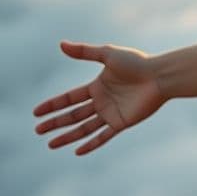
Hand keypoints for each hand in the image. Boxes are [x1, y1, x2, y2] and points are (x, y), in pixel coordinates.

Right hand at [33, 40, 167, 155]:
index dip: (53, 105)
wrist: (160, 76)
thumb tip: (61, 44)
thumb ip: (85, 52)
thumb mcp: (108, 54)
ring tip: (50, 144)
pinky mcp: (122, 122)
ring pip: (84, 128)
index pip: (69, 98)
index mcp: (97, 86)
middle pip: (73, 115)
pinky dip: (91, 144)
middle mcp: (102, 101)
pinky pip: (103, 136)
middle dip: (55, 122)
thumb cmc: (137, 63)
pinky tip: (77, 151)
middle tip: (37, 130)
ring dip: (67, 136)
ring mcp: (111, 113)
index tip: (36, 112)